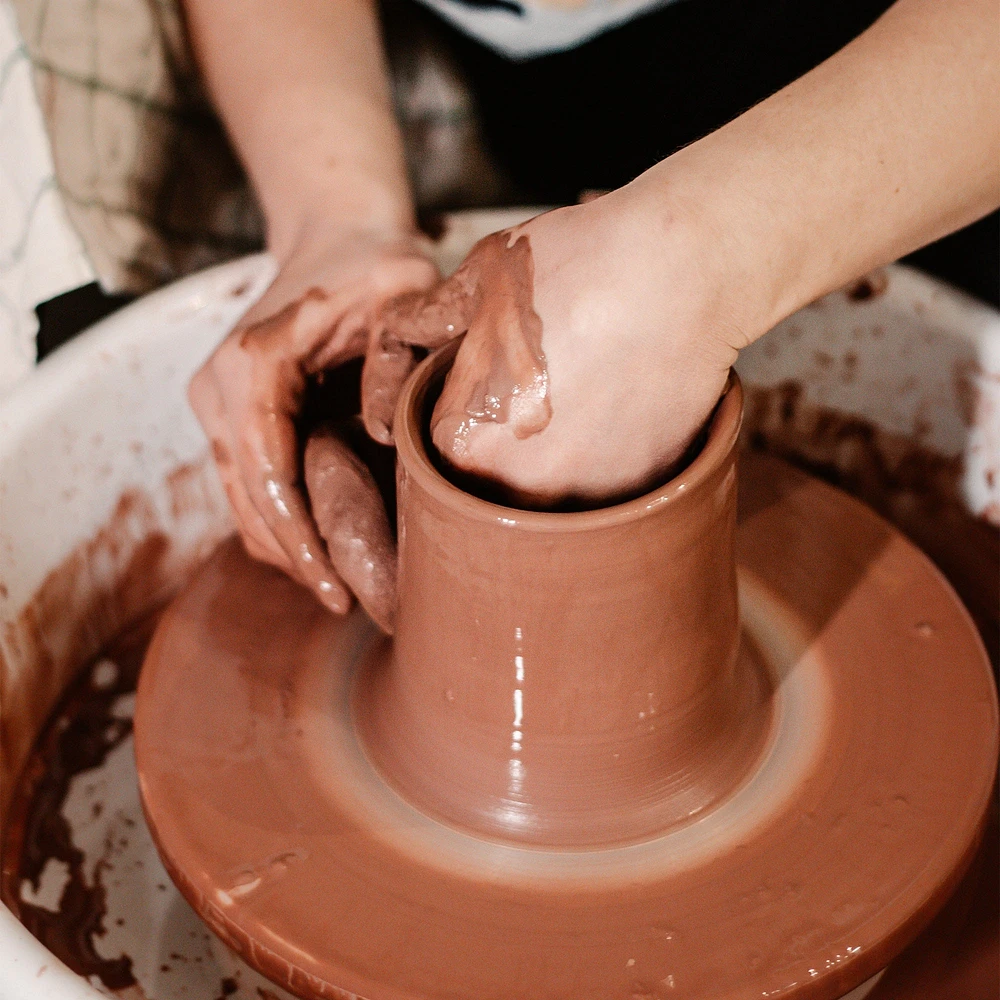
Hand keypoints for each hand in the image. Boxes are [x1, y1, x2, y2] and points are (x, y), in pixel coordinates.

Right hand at [189, 222, 437, 626]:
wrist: (333, 237)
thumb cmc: (373, 264)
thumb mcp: (401, 292)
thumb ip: (396, 356)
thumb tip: (382, 440)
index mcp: (253, 364)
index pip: (268, 474)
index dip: (299, 538)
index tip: (334, 586)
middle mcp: (219, 387)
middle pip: (248, 498)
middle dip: (293, 556)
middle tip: (343, 603)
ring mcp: (217, 402)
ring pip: (241, 500)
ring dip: (282, 548)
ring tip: (334, 590)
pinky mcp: (231, 414)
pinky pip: (247, 483)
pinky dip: (276, 522)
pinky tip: (315, 552)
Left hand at [381, 188, 743, 506]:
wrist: (681, 270)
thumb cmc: (576, 265)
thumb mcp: (479, 280)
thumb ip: (425, 320)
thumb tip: (395, 331)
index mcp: (464, 442)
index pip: (447, 454)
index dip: (471, 414)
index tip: (494, 389)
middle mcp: (518, 486)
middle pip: (500, 481)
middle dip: (512, 442)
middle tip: (546, 387)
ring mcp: (585, 496)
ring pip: (556, 491)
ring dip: (563, 457)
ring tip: (589, 393)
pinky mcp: (641, 491)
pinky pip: (611, 487)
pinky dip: (613, 457)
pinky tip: (626, 404)